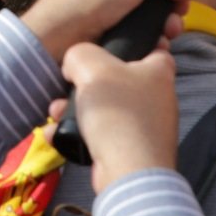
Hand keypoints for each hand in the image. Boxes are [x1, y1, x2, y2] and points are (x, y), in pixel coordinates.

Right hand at [59, 43, 179, 193]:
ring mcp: (145, 127)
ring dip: (76, 109)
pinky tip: (57, 134)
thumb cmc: (117, 112)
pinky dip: (79, 132)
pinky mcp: (130, 150)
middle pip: (118, 79)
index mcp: (159, 72)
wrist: (128, 172)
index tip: (109, 46)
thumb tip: (74, 66)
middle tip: (68, 84)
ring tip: (55, 112)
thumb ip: (79, 54)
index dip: (135, 42)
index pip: (155, 47)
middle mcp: (157, 98)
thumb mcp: (91, 66)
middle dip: (86, 82)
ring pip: (105, 108)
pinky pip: (100, 133)